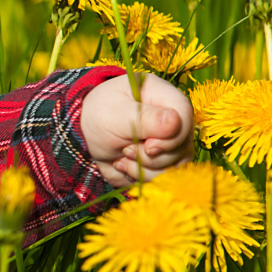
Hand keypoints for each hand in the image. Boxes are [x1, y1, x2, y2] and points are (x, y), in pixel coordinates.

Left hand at [80, 73, 193, 187]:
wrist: (87, 137)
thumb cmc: (99, 116)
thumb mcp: (113, 115)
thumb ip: (144, 118)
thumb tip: (175, 121)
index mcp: (162, 94)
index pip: (185, 114)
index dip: (171, 137)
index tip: (147, 146)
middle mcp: (175, 118)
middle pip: (182, 146)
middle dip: (150, 156)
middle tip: (124, 148)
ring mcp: (174, 141)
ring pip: (175, 165)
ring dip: (144, 168)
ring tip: (122, 155)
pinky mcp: (167, 160)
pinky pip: (165, 177)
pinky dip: (142, 176)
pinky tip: (124, 165)